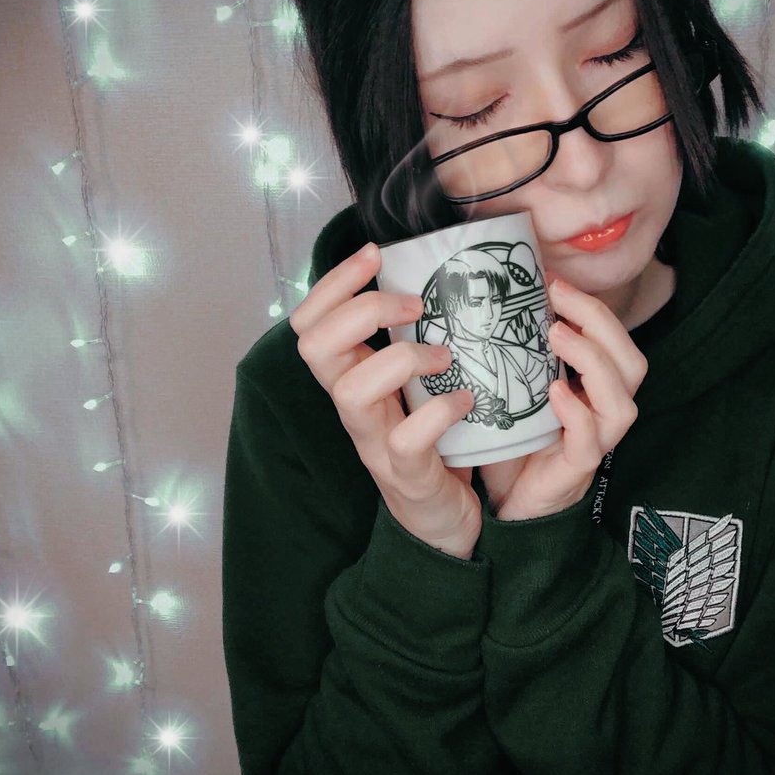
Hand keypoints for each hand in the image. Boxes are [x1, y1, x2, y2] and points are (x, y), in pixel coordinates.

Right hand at [289, 242, 481, 558]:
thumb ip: (410, 338)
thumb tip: (435, 272)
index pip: (309, 322)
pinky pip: (407, 439)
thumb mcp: (413, 382)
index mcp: (350, 378)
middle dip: (363, 309)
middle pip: (314, 347)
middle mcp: (351, 408)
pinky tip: (466, 399)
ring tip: (443, 355)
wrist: (444, 521)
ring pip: (351, 391)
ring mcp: (373, 443)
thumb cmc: (433, 439)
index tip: (374, 253)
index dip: (332, 282)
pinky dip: (439, 411)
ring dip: (402, 358)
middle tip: (416, 304)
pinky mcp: (406, 475)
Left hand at [479, 272, 646, 521]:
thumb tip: (488, 301)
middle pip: (632, 364)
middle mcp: (601, 415)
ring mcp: (594, 444)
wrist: (504, 506)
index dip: (591, 308)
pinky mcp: (575, 472)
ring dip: (593, 361)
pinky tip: (555, 392)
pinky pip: (591, 442)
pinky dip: (577, 413)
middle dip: (600, 323)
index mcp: (591, 391)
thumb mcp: (513, 391)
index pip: (614, 342)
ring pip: (622, 403)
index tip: (554, 280)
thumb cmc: (511, 446)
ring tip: (557, 335)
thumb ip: (514, 356)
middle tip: (558, 296)